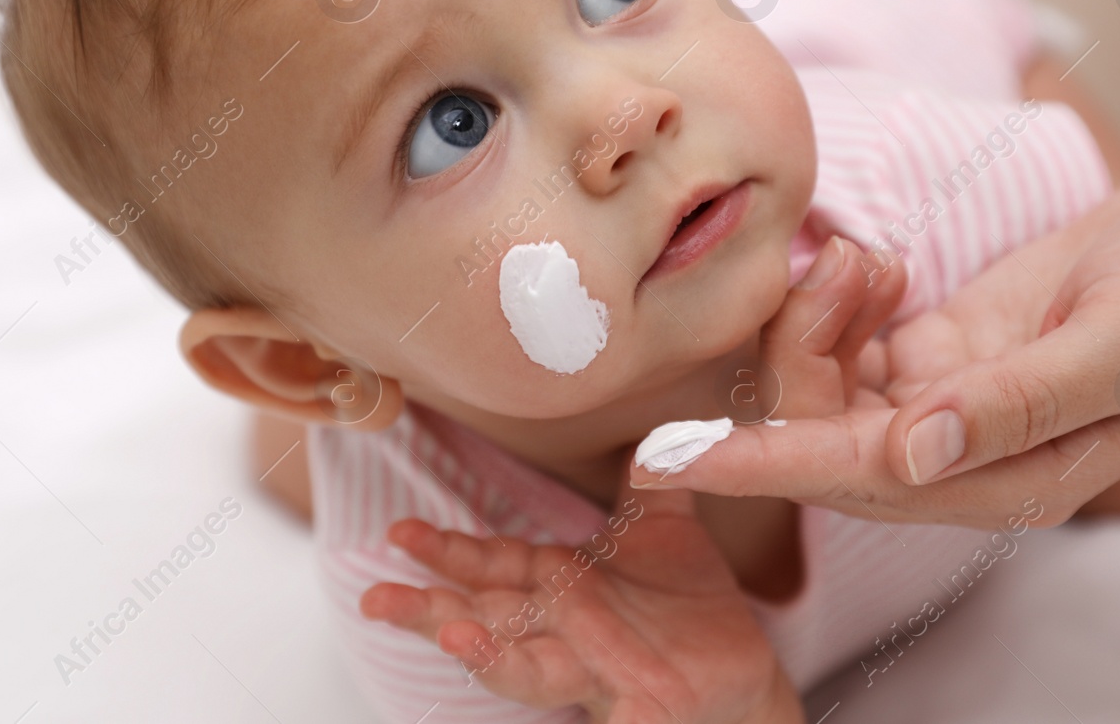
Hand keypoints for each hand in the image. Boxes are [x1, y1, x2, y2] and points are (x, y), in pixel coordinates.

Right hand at [360, 483, 803, 723]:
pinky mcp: (639, 712)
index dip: (449, 552)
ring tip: (454, 637)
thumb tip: (646, 424)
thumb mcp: (665, 528)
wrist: (742, 672)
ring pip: (529, 671)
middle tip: (377, 599)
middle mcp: (565, 632)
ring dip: (488, 659)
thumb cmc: (685, 603)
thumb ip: (647, 478)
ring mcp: (596, 674)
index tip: (398, 533)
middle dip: (431, 611)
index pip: (494, 564)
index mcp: (561, 585)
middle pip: (487, 619)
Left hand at [629, 176, 1119, 528]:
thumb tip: (908, 453)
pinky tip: (877, 262)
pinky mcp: (938, 350)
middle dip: (800, 353)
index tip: (666, 460)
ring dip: (822, 317)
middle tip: (845, 268)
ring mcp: (945, 402)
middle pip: (826, 430)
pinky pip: (852, 340)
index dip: (759, 466)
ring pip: (829, 384)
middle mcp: (963, 455)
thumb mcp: (1119, 348)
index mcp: (1010, 480)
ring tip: (872, 258)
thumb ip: (1015, 405)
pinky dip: (844, 299)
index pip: (859, 481)